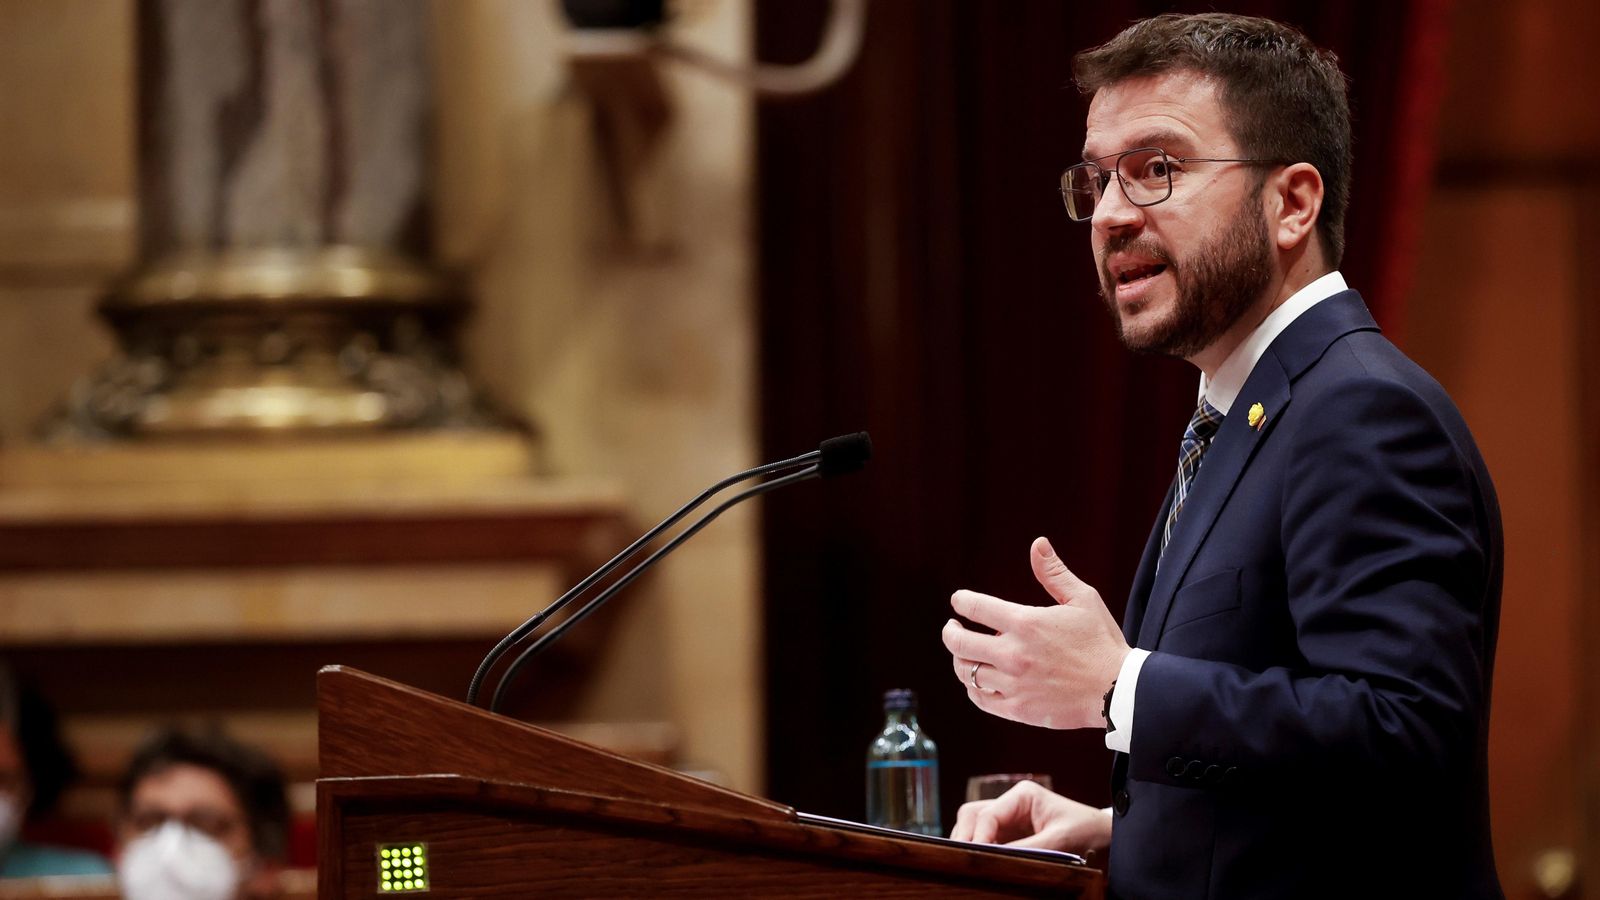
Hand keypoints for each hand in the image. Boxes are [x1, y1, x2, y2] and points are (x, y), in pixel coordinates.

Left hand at [942, 537, 1129, 729]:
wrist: (1119, 690)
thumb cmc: (1101, 641)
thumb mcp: (1083, 599)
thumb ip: (1054, 573)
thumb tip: (1037, 544)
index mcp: (1026, 623)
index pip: (975, 607)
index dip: (961, 601)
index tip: (959, 601)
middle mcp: (1013, 654)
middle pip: (958, 643)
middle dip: (950, 632)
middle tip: (953, 628)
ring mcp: (1014, 684)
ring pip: (966, 672)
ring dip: (961, 660)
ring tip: (965, 654)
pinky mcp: (1018, 709)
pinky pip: (980, 699)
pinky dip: (973, 688)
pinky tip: (978, 680)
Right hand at [950, 780, 1111, 852]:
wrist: (1104, 837)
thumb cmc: (1087, 831)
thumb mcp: (1059, 840)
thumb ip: (1026, 849)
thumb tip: (995, 859)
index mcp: (1022, 795)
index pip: (987, 813)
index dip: (978, 836)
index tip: (976, 858)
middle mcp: (1011, 803)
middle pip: (973, 816)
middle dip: (966, 837)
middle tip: (965, 861)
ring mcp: (1009, 818)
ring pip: (974, 827)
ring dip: (971, 844)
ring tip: (972, 865)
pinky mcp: (1011, 834)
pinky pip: (987, 840)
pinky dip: (981, 851)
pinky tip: (983, 864)